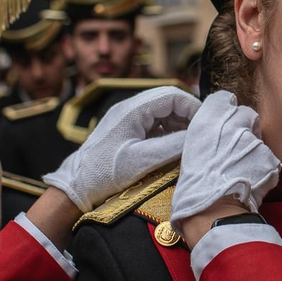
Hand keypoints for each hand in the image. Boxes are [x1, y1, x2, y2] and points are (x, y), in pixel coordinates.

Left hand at [43, 86, 198, 211]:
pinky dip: (167, 131)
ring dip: (179, 123)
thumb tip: (197, 137)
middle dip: (188, 115)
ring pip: (162, 110)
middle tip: (200, 134)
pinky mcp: (126, 128)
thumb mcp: (142, 161)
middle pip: (169, 100)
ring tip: (188, 142)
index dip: (193, 108)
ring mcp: (127, 117)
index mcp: (132, 109)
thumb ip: (172, 146)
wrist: (76, 186)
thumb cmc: (105, 173)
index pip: (173, 95)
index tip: (205, 127)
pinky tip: (173, 147)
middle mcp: (129, 107)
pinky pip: (153, 121)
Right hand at [169, 91, 280, 233]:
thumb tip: (215, 130)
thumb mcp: (190, 150)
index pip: (224, 98)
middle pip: (246, 115)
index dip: (226, 111)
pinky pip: (269, 159)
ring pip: (259, 139)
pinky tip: (252, 180)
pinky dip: (264, 168)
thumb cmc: (194, 185)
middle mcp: (233, 123)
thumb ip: (206, 132)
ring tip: (242, 170)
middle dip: (244, 128)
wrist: (213, 211)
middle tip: (235, 150)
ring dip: (253, 150)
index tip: (225, 122)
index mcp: (208, 119)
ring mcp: (254, 140)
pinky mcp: (270, 158)